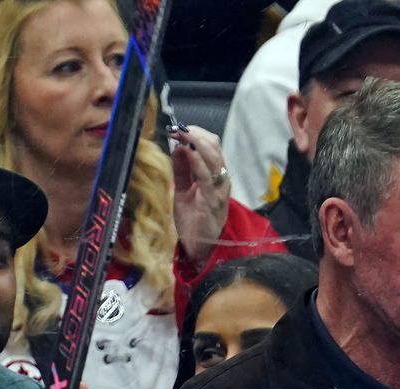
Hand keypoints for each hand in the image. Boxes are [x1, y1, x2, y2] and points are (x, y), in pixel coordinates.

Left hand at [169, 125, 230, 272]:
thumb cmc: (194, 220)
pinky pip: (207, 176)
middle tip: (178, 128)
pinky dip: (197, 162)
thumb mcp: (183, 190)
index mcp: (215, 175)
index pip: (211, 146)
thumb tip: (178, 147)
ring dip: (196, 143)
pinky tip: (188, 152)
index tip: (178, 129)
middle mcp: (221, 179)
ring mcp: (219, 190)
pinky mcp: (213, 201)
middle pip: (214, 147)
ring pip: (214, 157)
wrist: (199, 248)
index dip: (195, 134)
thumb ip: (181, 170)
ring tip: (182, 134)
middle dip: (195, 134)